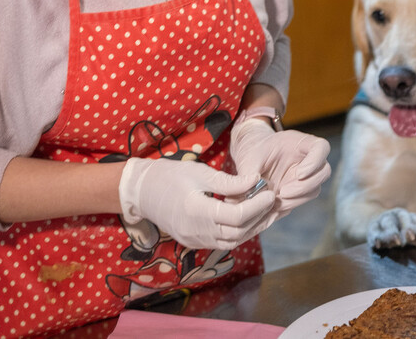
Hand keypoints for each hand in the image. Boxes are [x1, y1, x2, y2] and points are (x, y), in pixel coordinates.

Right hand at [118, 157, 274, 249]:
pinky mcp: (193, 242)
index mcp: (197, 211)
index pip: (236, 216)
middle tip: (273, 199)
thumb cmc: (170, 175)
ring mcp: (194, 240)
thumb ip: (229, 182)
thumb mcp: (201, 172)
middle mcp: (196, 231)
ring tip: (265, 210)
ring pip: (232, 241)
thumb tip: (255, 180)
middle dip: (259, 217)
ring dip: (251, 227)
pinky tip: (247, 217)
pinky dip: (238, 232)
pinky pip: (222, 242)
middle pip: (238, 232)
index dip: (257, 205)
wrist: (142, 191)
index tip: (270, 191)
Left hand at [230, 117, 330, 223]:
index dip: (315, 162)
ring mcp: (306, 175)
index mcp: (299, 143)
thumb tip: (252, 190)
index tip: (299, 173)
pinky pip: (303, 199)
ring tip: (276, 200)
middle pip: (323, 171)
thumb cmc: (253, 152)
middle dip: (305, 186)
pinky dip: (291, 204)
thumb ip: (250, 172)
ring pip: (315, 188)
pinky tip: (275, 204)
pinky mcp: (300, 189)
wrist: (252, 159)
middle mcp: (307, 159)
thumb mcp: (249, 157)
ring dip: (298, 198)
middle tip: (283, 192)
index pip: (321, 147)